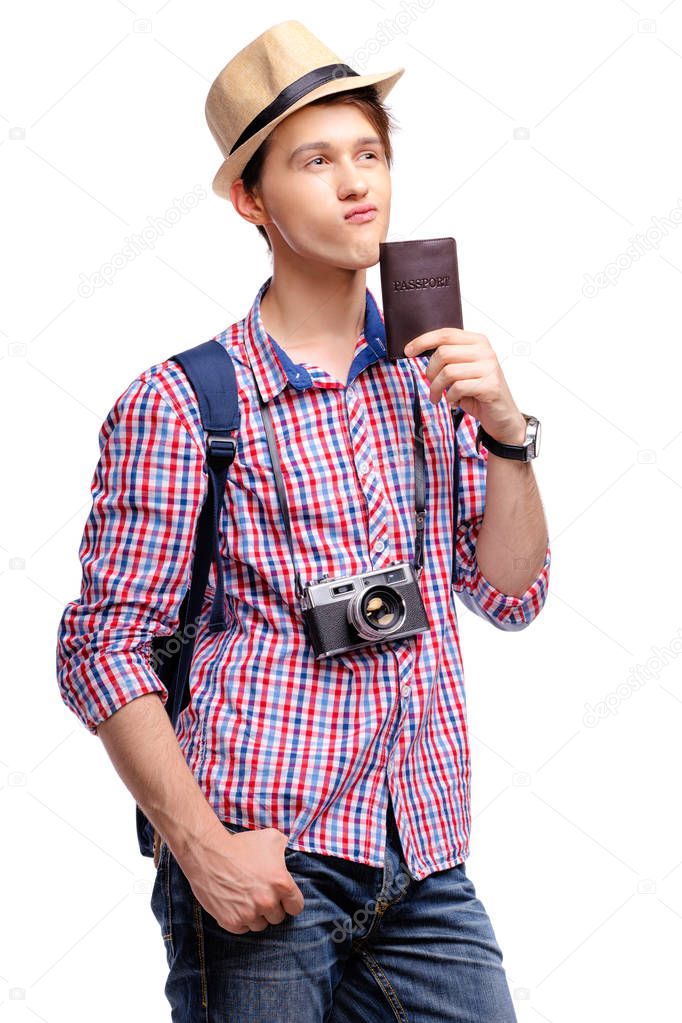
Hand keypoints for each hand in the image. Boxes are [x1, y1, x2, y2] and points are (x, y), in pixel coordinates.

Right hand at [177, 823, 304, 933]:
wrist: (208, 854)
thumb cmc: (240, 844)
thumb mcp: (271, 838)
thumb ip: (286, 848)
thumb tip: (291, 854)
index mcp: (281, 884)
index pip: (296, 907)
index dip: (289, 901)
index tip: (282, 897)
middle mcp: (267, 902)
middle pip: (278, 918)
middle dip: (271, 907)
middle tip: (259, 894)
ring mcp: (249, 914)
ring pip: (260, 925)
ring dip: (256, 915)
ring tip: (246, 898)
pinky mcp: (232, 922)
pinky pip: (243, 929)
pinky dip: (240, 920)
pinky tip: (235, 904)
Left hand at [404, 328, 525, 445]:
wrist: (501, 415)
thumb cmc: (478, 391)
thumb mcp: (462, 369)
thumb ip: (448, 357)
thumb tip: (418, 350)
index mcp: (478, 341)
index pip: (445, 334)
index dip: (423, 341)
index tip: (408, 351)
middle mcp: (485, 351)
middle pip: (443, 353)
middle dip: (430, 372)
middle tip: (431, 386)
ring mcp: (489, 368)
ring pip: (448, 372)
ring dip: (436, 388)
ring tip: (437, 397)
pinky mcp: (490, 385)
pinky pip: (458, 388)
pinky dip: (450, 397)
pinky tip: (453, 401)